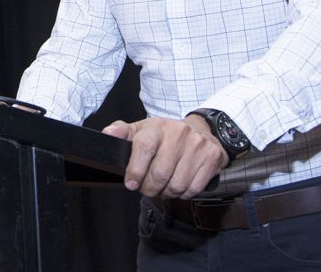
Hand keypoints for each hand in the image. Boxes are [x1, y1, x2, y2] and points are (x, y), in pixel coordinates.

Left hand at [102, 116, 226, 198]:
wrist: (201, 130)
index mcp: (158, 126)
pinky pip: (194, 188)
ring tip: (163, 187)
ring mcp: (198, 145)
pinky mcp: (212, 157)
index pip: (144, 147)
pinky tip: (179, 185)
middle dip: (150, 188)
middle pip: (161, 173)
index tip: (131, 183)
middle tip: (146, 188)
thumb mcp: (142, 129)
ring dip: (167, 193)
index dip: (135, 169)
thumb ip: (122, 132)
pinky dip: (183, 194)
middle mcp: (179, 133)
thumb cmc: (166, 135)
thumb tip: (107, 134)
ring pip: (177, 184)